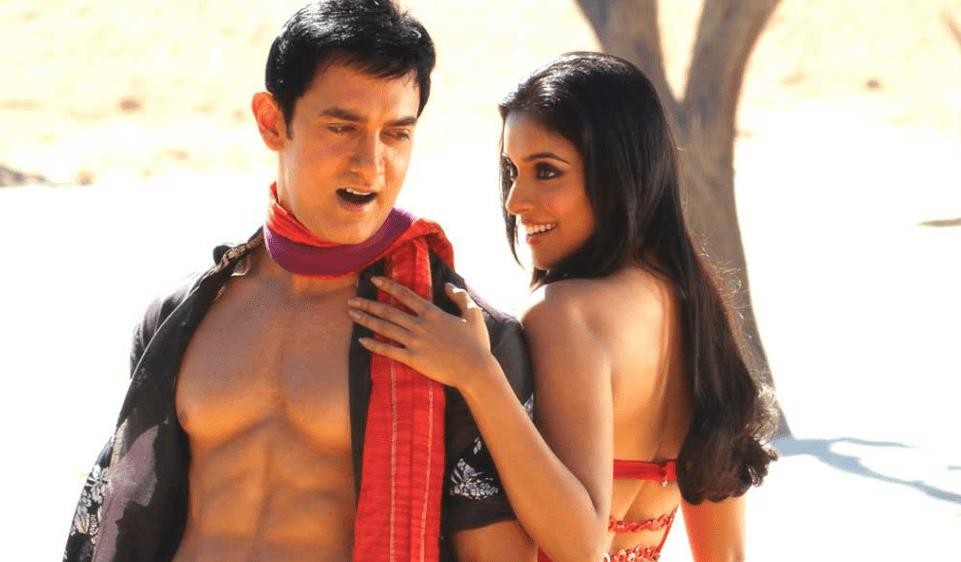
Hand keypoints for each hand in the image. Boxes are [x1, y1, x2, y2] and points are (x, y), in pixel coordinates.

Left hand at [347, 276, 495, 389]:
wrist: (474, 369)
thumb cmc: (476, 343)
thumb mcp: (473, 314)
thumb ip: (460, 297)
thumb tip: (448, 285)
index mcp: (432, 313)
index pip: (405, 295)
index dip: (388, 285)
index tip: (374, 280)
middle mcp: (419, 325)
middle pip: (388, 311)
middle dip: (368, 303)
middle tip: (352, 299)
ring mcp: (414, 342)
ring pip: (385, 328)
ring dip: (366, 320)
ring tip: (352, 314)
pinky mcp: (412, 359)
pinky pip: (388, 350)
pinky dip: (374, 345)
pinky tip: (362, 340)